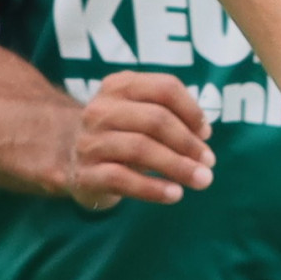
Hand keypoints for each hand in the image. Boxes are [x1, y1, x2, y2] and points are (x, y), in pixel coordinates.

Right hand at [64, 70, 214, 211]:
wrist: (71, 160)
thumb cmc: (120, 135)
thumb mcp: (140, 116)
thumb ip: (171, 118)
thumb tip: (203, 136)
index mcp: (119, 86)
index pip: (164, 88)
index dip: (191, 110)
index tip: (206, 133)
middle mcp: (100, 109)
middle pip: (155, 119)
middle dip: (188, 142)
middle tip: (209, 162)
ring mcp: (90, 141)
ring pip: (140, 148)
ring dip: (177, 166)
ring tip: (202, 180)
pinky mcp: (84, 173)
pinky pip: (121, 179)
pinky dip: (153, 188)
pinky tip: (175, 194)